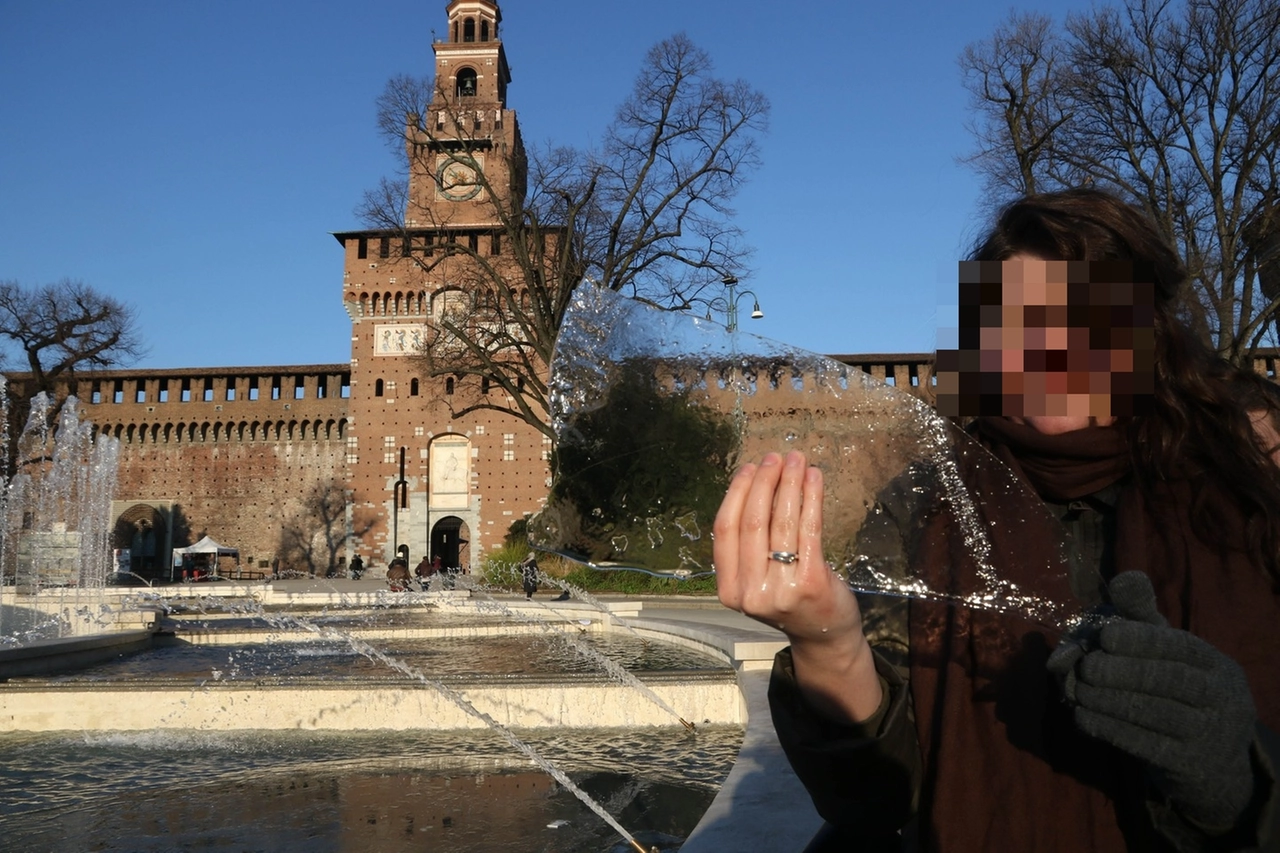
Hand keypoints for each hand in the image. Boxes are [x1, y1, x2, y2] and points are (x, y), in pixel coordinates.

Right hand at [715, 451, 880, 721]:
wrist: (824, 636)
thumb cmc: (789, 598)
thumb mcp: (757, 578)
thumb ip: (748, 545)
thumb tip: (752, 484)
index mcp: (729, 590)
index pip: (725, 530)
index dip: (736, 493)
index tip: (749, 468)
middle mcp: (750, 592)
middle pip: (751, 522)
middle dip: (764, 482)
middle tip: (775, 458)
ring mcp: (781, 589)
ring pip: (780, 522)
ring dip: (789, 484)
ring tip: (797, 460)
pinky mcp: (811, 582)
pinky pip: (809, 530)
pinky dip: (811, 498)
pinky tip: (814, 478)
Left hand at [1048, 571, 1256, 829]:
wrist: (1214, 763)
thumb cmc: (1179, 692)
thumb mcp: (1168, 654)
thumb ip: (1142, 618)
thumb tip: (1122, 577)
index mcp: (1216, 664)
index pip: (1182, 647)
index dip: (1142, 640)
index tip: (1105, 636)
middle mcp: (1222, 697)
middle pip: (1171, 681)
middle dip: (1123, 672)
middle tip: (1086, 667)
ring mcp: (1210, 735)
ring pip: (1156, 714)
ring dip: (1109, 700)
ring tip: (1077, 690)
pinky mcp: (1189, 765)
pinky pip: (1145, 746)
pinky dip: (1109, 729)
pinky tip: (1082, 718)